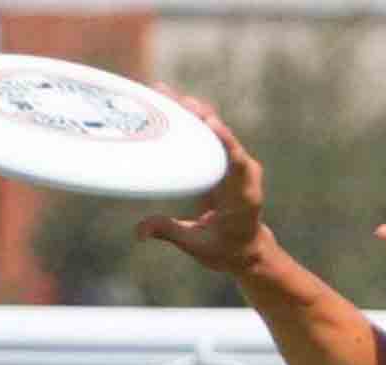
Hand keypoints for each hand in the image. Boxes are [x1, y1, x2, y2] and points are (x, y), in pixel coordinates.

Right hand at [135, 93, 266, 275]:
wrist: (246, 249)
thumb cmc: (225, 249)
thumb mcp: (198, 245)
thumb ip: (170, 232)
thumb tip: (140, 231)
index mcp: (243, 195)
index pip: (237, 160)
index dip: (223, 138)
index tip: (208, 122)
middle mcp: (243, 172)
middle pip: (221, 135)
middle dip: (196, 114)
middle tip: (170, 97)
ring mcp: (234, 161)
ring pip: (213, 128)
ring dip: (189, 110)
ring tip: (162, 93)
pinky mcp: (223, 157)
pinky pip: (208, 132)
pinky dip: (189, 118)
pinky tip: (167, 105)